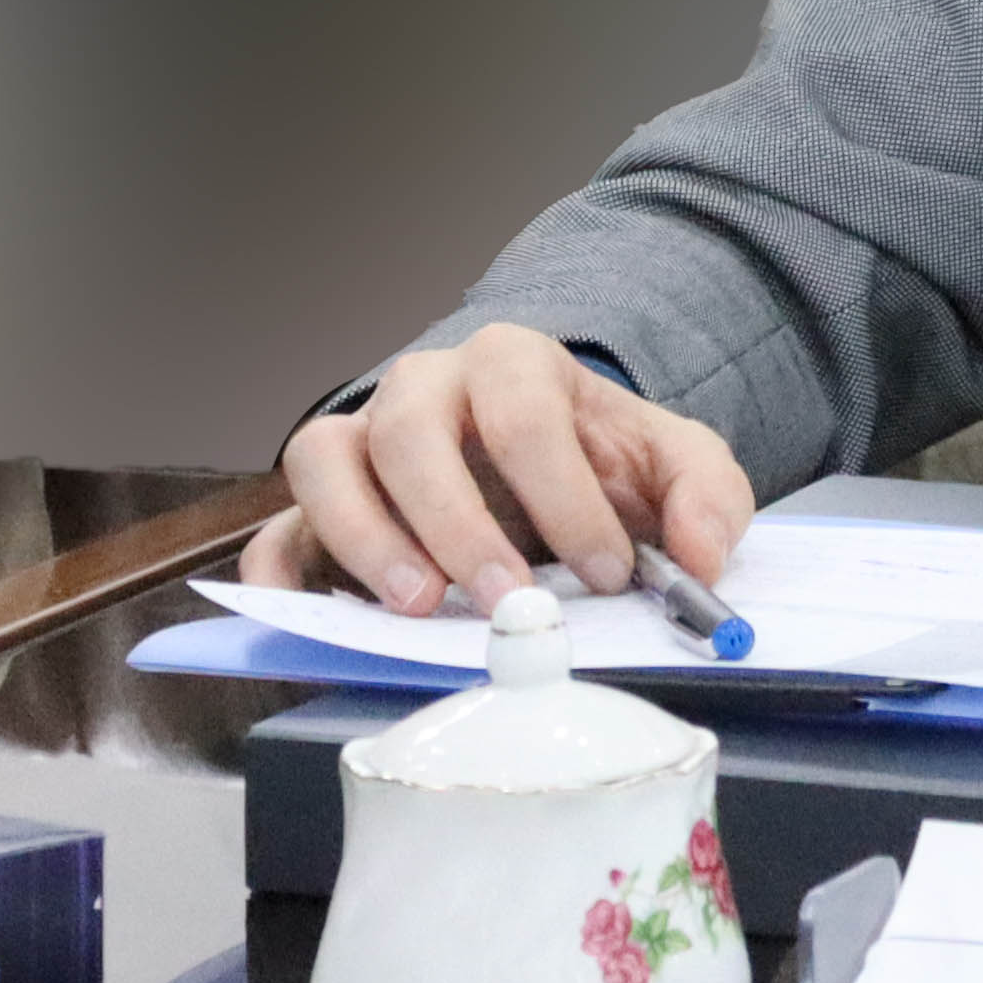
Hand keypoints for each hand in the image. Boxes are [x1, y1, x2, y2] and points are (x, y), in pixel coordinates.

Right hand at [242, 322, 754, 619]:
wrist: (550, 469)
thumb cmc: (600, 464)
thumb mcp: (675, 466)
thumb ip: (706, 498)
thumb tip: (700, 557)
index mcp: (513, 365)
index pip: (524, 414)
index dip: (564, 495)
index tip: (606, 571)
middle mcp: (423, 389)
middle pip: (411, 431)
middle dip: (458, 521)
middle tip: (505, 598)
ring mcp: (361, 442)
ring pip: (324, 460)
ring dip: (364, 535)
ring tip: (418, 606)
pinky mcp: (318, 509)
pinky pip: (276, 528)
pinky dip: (282, 574)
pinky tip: (316, 616)